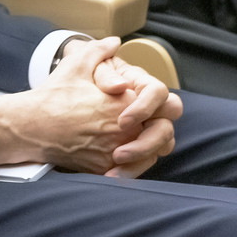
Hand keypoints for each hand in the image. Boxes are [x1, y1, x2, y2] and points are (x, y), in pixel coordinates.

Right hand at [0, 37, 178, 177]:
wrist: (31, 126)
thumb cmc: (53, 95)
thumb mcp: (76, 64)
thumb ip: (99, 50)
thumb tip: (114, 41)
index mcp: (125, 101)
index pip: (165, 104)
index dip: (158, 105)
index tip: (140, 104)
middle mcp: (126, 129)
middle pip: (164, 134)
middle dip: (158, 131)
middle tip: (144, 128)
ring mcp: (116, 150)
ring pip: (152, 156)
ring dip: (148, 149)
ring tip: (133, 142)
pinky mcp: (105, 168)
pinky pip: (132, 172)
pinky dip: (131, 168)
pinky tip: (120, 160)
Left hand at [92, 51, 183, 178]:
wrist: (69, 91)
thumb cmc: (82, 73)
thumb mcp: (85, 64)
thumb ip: (98, 60)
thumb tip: (120, 85)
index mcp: (141, 83)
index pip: (158, 92)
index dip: (145, 108)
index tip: (122, 122)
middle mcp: (151, 107)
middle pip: (166, 125)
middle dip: (146, 142)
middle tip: (118, 153)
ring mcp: (147, 128)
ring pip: (160, 148)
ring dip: (139, 161)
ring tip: (113, 170)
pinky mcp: (138, 145)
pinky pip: (144, 161)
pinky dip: (130, 171)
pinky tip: (109, 176)